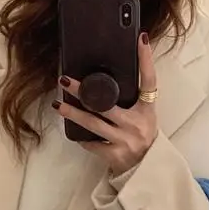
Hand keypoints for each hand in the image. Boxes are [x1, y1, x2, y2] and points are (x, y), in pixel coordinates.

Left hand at [55, 32, 158, 175]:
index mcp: (147, 110)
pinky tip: (74, 132)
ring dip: (73, 114)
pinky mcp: (115, 155)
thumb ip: (133, 99)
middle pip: (107, 103)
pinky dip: (83, 139)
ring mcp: (126, 140)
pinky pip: (93, 144)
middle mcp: (137, 124)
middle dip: (83, 91)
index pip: (149, 81)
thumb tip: (108, 79)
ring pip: (94, 124)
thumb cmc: (141, 138)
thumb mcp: (144, 116)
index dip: (146, 60)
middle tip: (65, 80)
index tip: (140, 39)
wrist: (146, 170)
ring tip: (58, 104)